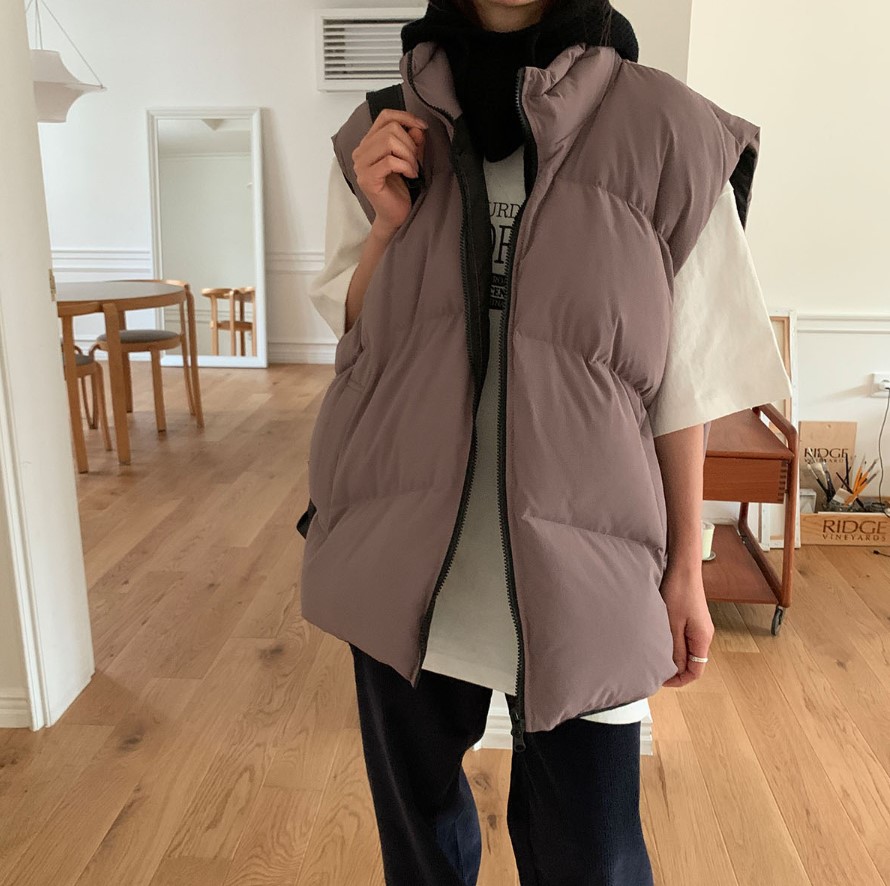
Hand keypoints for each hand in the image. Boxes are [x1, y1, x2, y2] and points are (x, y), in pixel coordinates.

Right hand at [352, 108, 427, 234]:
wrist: (395, 215)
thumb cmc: (400, 188)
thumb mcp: (410, 158)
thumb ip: (413, 140)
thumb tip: (417, 127)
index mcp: (368, 143)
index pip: (385, 116)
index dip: (405, 117)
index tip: (421, 127)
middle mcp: (360, 152)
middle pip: (390, 130)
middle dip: (410, 144)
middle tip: (415, 161)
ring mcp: (361, 166)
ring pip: (389, 142)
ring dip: (408, 155)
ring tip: (413, 168)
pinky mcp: (367, 179)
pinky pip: (390, 161)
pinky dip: (405, 166)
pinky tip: (410, 175)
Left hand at [660, 563, 713, 687]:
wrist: (683, 567)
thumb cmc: (679, 591)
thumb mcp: (672, 623)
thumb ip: (675, 648)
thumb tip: (675, 670)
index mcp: (702, 638)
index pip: (695, 671)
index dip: (679, 679)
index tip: (661, 680)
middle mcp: (704, 634)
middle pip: (692, 662)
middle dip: (675, 668)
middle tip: (654, 668)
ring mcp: (699, 626)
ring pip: (687, 650)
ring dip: (673, 655)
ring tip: (655, 653)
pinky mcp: (692, 618)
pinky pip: (684, 638)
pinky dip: (673, 643)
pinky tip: (659, 638)